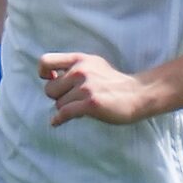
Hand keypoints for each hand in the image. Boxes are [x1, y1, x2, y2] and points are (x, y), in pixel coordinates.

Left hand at [39, 53, 163, 126]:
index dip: (43, 73)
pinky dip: (58, 120)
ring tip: (82, 106)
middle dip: (58, 97)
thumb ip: (73, 67)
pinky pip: (64, 114)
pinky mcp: (90, 104)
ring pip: (58, 104)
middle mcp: (81, 71)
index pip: (45, 61)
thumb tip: (48, 77)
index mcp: (80, 60)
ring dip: (66, 108)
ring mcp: (86, 87)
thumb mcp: (94, 65)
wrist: (139, 94)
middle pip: (49, 89)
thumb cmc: (114, 83)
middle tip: (73, 100)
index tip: (51, 80)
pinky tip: (57, 122)